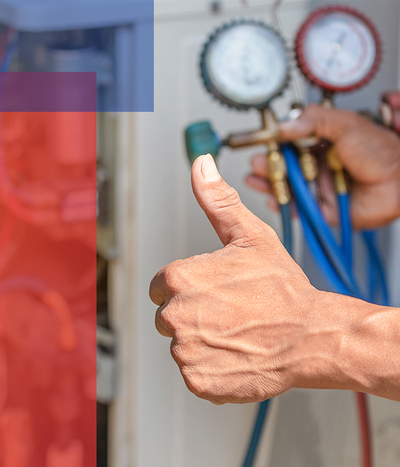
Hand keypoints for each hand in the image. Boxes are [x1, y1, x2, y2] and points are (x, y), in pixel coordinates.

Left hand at [150, 154, 325, 403]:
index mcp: (178, 279)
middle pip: (168, 316)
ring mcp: (186, 352)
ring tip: (236, 331)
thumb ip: (217, 200)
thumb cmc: (282, 288)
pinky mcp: (198, 381)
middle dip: (192, 314)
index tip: (213, 291)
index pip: (160, 287)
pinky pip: (194, 372)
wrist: (310, 336)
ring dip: (203, 341)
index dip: (187, 288)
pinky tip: (236, 353)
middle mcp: (175, 316)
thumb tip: (201, 165)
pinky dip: (211, 366)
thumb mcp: (250, 235)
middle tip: (229, 311)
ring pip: (182, 345)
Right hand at [246, 105, 399, 228]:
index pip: (292, 143)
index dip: (275, 144)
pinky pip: (300, 209)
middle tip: (256, 163)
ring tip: (255, 179)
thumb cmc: (382, 150)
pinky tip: (272, 199)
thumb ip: (314, 120)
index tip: (261, 143)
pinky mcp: (325, 209)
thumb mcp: (345, 124)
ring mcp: (322, 187)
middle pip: (287, 167)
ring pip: (290, 188)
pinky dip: (285, 206)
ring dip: (271, 184)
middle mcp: (321, 166)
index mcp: (325, 143)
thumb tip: (285, 126)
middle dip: (268, 165)